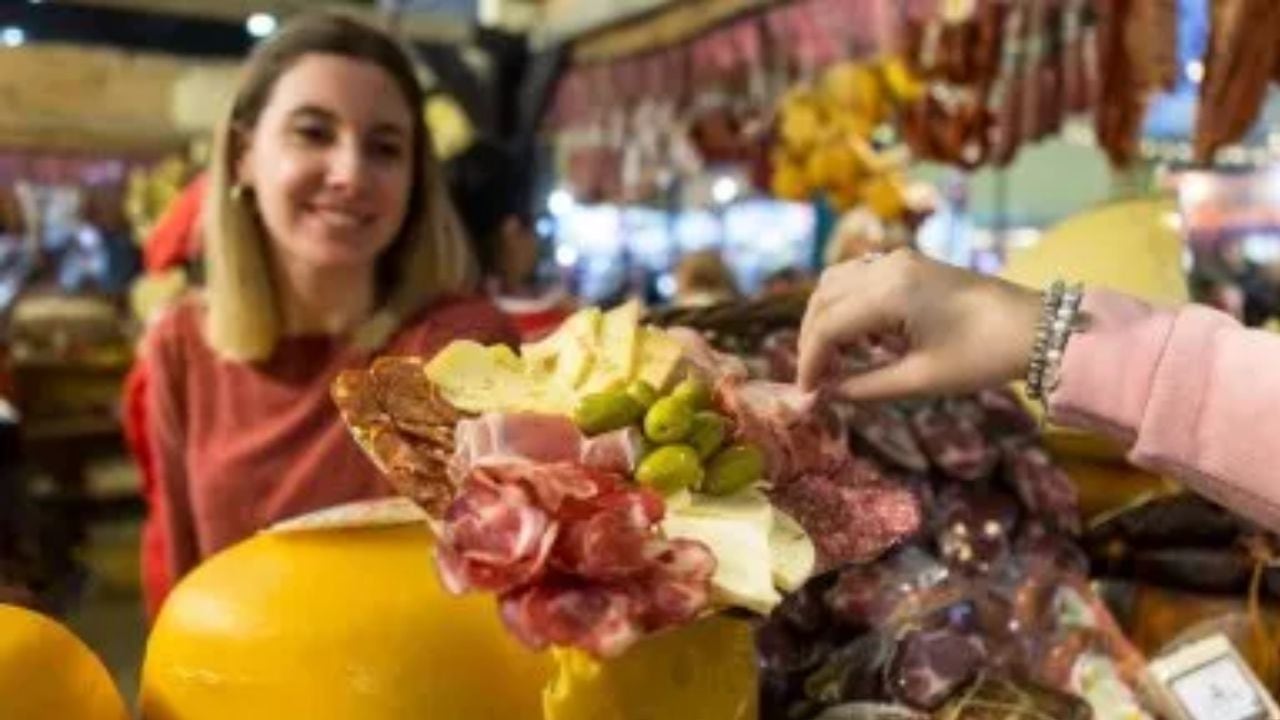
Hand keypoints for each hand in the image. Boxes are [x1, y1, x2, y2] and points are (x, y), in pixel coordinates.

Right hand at [797, 249, 1042, 399]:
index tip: (807, 395)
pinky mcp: (908, 263)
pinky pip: (858, 280)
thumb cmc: (984, 356)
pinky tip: (864, 342)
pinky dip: (848, 308)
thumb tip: (826, 396)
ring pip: (835, 285)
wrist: (1039, 328)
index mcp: (889, 292)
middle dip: (812, 342)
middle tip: (818, 382)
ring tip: (837, 363)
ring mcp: (897, 259)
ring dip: (827, 322)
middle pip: (822, 300)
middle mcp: (887, 266)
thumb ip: (865, 387)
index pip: (827, 326)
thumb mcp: (921, 379)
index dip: (809, 363)